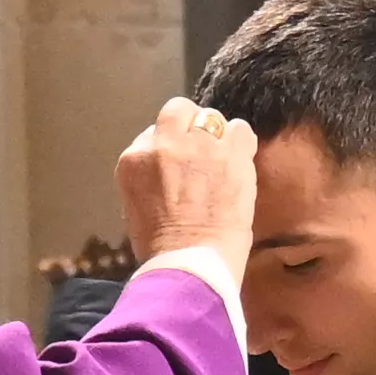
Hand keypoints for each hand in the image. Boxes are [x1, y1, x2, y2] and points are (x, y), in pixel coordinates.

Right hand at [117, 99, 257, 269]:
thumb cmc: (161, 248)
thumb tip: (168, 165)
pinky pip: (241, 129)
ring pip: (211, 117)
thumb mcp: (135, 205)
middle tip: (199, 154)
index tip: (177, 163)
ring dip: (216, 135)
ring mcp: (200, 145)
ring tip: (220, 159)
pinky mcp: (232, 154)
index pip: (153, 133)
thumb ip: (149, 174)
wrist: (191, 263)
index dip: (168, 146)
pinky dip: (240, 142)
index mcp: (134, 159)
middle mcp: (164, 143)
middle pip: (178, 111)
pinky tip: (238, 160)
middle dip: (188, 127)